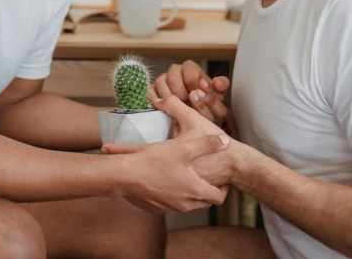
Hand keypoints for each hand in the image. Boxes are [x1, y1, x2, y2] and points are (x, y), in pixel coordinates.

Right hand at [102, 95, 234, 213]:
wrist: (125, 176)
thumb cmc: (155, 161)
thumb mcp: (184, 147)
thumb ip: (207, 144)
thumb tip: (226, 141)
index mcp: (196, 191)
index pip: (220, 198)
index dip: (224, 188)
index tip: (221, 178)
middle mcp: (185, 205)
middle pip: (205, 202)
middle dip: (208, 190)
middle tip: (205, 175)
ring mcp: (171, 209)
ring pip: (189, 204)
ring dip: (191, 193)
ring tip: (186, 175)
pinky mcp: (158, 209)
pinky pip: (173, 204)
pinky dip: (175, 196)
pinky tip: (168, 181)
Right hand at [151, 60, 230, 126]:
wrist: (196, 107)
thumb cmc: (206, 98)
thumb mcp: (217, 92)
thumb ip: (221, 85)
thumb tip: (215, 82)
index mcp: (190, 67)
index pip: (190, 76)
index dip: (195, 89)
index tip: (198, 97)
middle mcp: (175, 70)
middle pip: (173, 79)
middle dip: (181, 95)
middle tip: (188, 105)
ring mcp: (162, 78)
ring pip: (161, 84)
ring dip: (170, 99)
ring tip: (178, 108)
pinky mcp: (153, 88)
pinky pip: (150, 91)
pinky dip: (155, 99)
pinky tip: (163, 108)